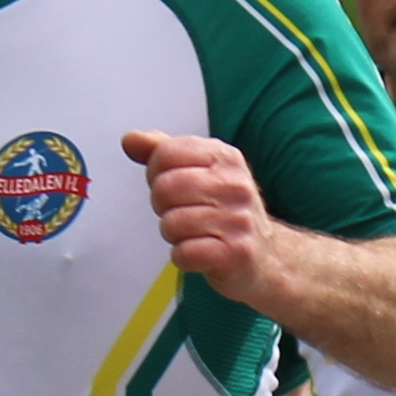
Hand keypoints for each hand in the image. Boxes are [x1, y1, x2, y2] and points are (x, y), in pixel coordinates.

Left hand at [119, 129, 284, 302]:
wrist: (265, 255)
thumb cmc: (223, 211)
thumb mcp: (198, 172)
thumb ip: (162, 152)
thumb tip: (130, 139)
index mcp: (224, 156)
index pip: (166, 153)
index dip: (155, 173)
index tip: (171, 185)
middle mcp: (235, 184)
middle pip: (164, 188)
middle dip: (162, 206)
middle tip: (182, 213)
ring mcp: (238, 219)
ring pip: (171, 223)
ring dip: (173, 234)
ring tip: (194, 233)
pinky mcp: (236, 253)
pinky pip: (184, 253)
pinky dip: (183, 256)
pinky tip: (200, 252)